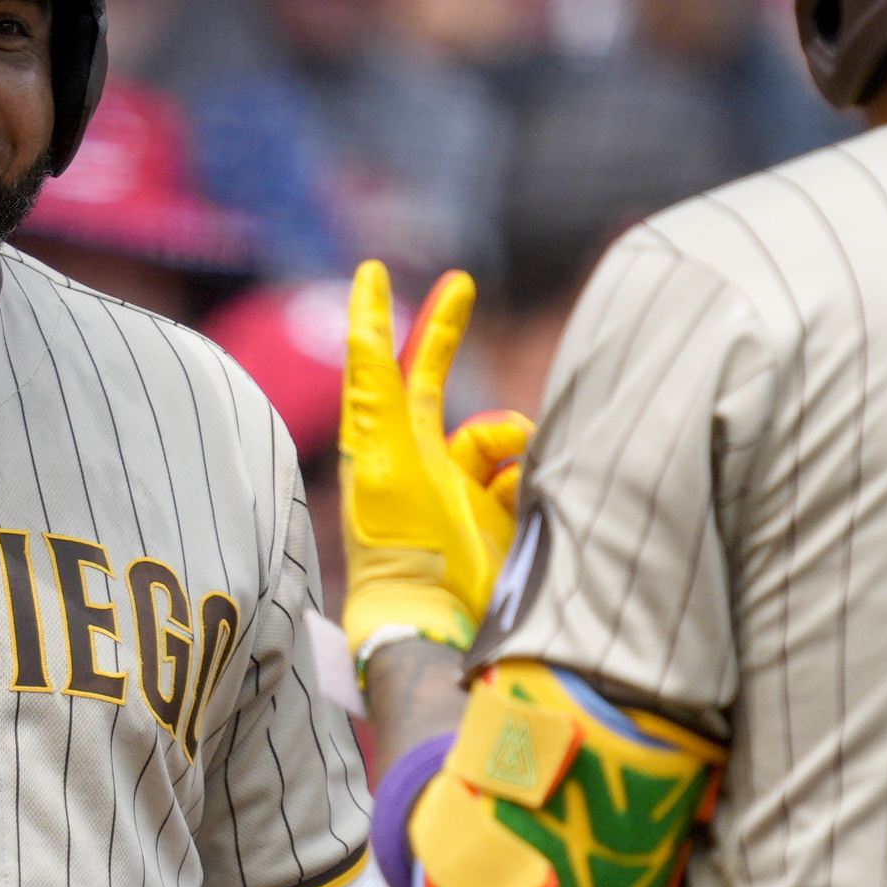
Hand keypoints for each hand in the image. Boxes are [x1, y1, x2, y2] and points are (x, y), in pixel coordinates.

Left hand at [339, 261, 527, 659]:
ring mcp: (459, 484)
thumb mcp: (382, 453)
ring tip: (508, 486)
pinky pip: (525, 470)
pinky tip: (522, 509)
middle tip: (460, 283)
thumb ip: (374, 390)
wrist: (440, 616)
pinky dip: (527, 479)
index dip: (375, 317)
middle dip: (445, 331)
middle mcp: (416, 457)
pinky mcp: (499, 512)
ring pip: (499, 430)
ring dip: (510, 443)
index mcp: (381, 442)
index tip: (371, 270)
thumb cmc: (398, 538)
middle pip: (430, 377)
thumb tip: (359, 331)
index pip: (376, 365)